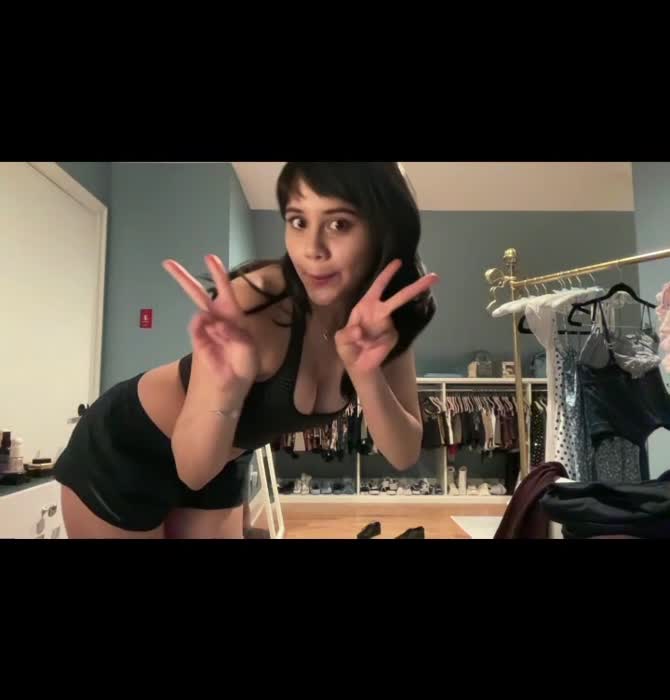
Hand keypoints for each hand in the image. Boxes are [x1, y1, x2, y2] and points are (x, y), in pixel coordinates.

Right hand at [162, 255, 259, 388]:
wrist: (227, 392)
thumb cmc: (242, 370)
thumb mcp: (248, 352)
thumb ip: (236, 335)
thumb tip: (215, 323)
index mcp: (234, 318)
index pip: (226, 292)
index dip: (218, 275)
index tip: (209, 257)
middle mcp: (218, 321)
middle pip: (199, 295)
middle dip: (184, 279)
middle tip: (168, 263)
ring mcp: (205, 331)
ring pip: (200, 315)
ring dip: (213, 325)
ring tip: (224, 343)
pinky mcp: (197, 342)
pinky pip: (198, 331)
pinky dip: (207, 335)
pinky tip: (215, 344)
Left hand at [335, 260, 438, 374]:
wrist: (358, 364)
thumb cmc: (348, 347)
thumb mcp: (340, 339)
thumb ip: (346, 334)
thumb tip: (359, 331)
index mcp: (366, 305)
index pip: (378, 286)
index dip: (387, 274)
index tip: (398, 262)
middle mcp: (380, 311)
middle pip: (400, 297)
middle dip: (416, 287)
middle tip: (434, 277)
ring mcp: (388, 324)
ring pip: (389, 322)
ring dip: (373, 334)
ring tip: (363, 343)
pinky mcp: (392, 336)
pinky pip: (387, 336)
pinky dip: (376, 342)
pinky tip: (370, 347)